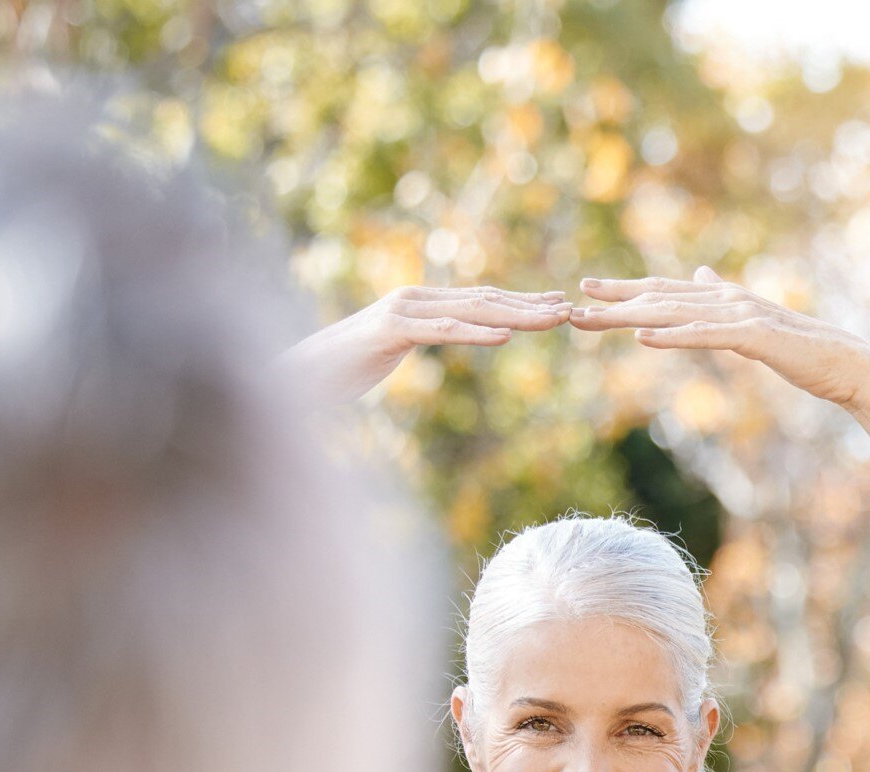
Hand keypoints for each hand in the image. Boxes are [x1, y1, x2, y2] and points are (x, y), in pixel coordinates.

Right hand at [284, 286, 568, 404]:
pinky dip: (476, 332)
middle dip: (529, 305)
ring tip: (552, 319)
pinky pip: (442, 332)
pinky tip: (506, 336)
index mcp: (418, 304)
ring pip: (470, 312)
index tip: (555, 307)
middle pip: (483, 300)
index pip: (478, 300)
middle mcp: (414, 299)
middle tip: (570, 309)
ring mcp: (402, 312)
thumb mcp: (390, 353)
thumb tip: (442, 338)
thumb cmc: (343, 368)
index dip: (519, 303)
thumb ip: (417, 340)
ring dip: (516, 315)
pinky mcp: (390, 331)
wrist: (300, 374)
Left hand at [568, 270, 869, 406]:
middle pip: (660, 298)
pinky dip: (672, 335)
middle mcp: (727, 299)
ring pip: (674, 314)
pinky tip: (642, 337)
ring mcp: (740, 316)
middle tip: (570, 306)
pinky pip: (705, 336)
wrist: (845, 362)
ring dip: (629, 318)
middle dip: (614, 302)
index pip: (665, 291)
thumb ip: (723, 301)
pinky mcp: (754, 337)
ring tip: (592, 321)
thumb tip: (701, 276)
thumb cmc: (801, 350)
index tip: (587, 290)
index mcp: (725, 298)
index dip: (625, 289)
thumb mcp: (754, 324)